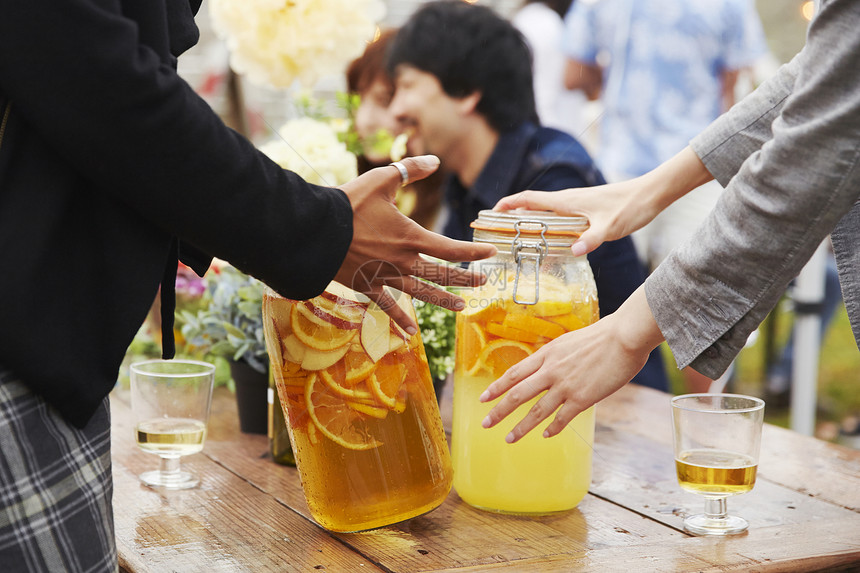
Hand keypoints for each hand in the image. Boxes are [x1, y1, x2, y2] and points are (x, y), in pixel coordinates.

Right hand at [337, 155, 495, 331]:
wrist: (315, 231)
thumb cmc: (348, 203)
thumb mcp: (382, 180)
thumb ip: (411, 169)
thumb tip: (435, 160)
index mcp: (410, 237)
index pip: (451, 249)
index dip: (473, 252)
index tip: (490, 252)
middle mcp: (403, 262)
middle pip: (441, 274)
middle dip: (465, 278)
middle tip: (484, 282)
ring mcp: (385, 277)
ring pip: (421, 293)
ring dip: (443, 300)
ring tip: (461, 307)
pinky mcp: (367, 286)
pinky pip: (387, 306)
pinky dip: (400, 319)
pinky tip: (411, 333)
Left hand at [479, 287, 663, 441]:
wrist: (624, 336)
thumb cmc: (602, 336)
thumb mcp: (569, 342)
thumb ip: (556, 357)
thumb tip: (548, 367)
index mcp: (546, 355)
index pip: (514, 373)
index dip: (497, 388)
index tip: (483, 399)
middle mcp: (551, 371)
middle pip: (518, 394)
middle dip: (499, 411)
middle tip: (485, 424)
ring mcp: (565, 386)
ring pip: (536, 411)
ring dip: (521, 427)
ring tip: (509, 439)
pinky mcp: (583, 398)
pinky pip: (562, 418)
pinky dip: (552, 428)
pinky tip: (546, 435)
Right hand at [493, 180, 654, 256]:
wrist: (650, 194)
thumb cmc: (630, 207)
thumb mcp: (611, 227)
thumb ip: (592, 239)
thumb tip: (575, 251)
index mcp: (567, 200)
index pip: (529, 199)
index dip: (508, 204)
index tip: (491, 212)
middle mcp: (568, 199)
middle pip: (532, 204)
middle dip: (512, 214)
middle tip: (497, 230)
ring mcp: (576, 203)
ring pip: (544, 210)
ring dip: (528, 219)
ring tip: (516, 236)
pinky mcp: (585, 208)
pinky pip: (558, 215)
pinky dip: (546, 224)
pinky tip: (549, 238)